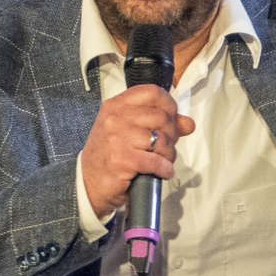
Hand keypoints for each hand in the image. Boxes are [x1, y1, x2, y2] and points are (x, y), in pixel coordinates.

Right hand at [80, 84, 194, 218]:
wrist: (87, 183)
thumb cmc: (109, 155)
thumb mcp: (130, 131)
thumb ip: (160, 123)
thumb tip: (188, 123)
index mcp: (117, 105)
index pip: (153, 92)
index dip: (169, 105)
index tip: (171, 118)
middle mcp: (115, 118)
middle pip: (162, 117)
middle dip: (172, 135)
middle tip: (166, 147)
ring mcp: (118, 138)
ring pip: (162, 139)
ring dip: (169, 154)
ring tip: (162, 160)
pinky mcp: (122, 159)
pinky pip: (157, 161)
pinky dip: (165, 168)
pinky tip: (161, 171)